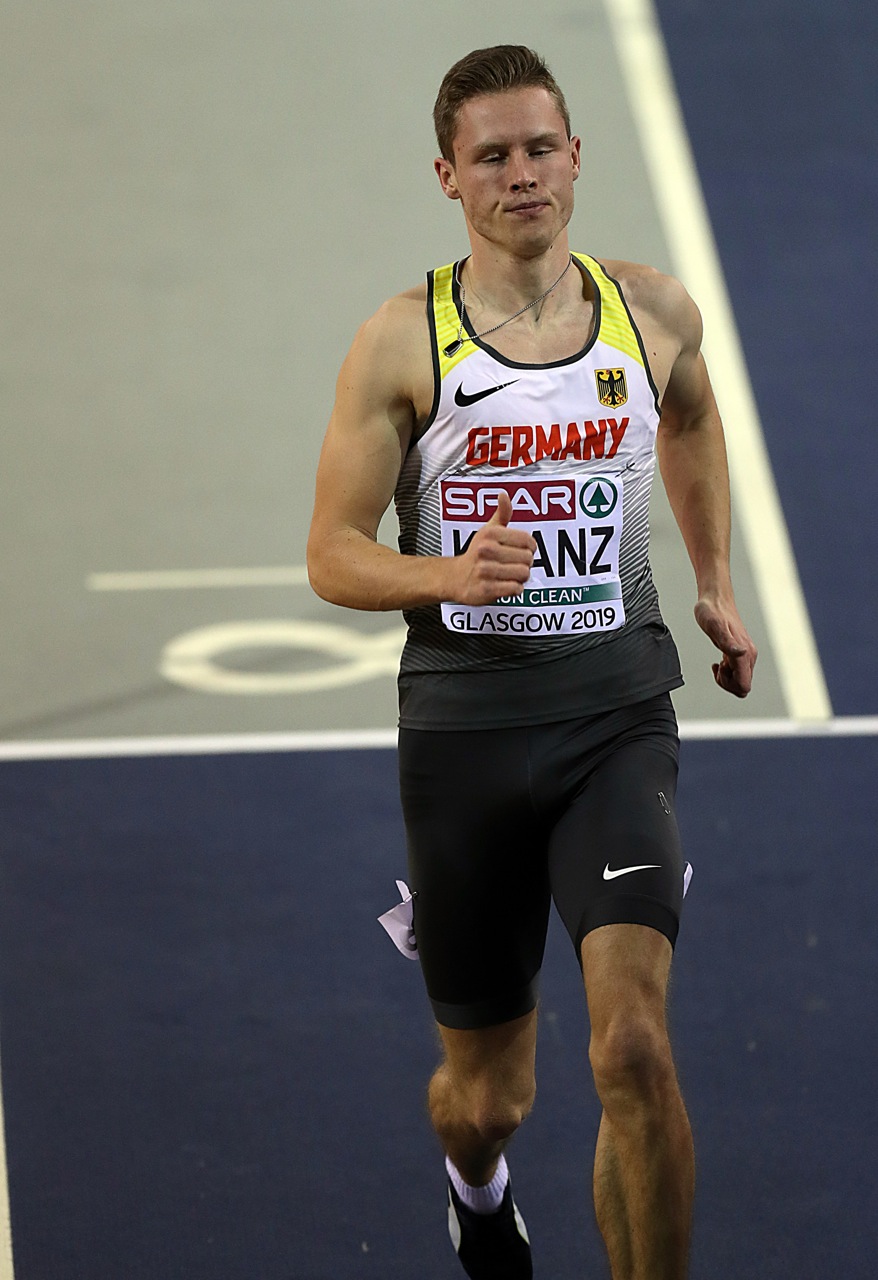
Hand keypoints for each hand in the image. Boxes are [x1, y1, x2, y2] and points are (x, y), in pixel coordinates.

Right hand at [449, 490, 535, 604]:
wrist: (455, 578)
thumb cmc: (476, 553)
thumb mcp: (488, 530)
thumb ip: (502, 513)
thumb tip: (504, 495)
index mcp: (490, 534)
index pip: (528, 540)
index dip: (530, 547)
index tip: (522, 550)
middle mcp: (486, 550)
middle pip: (528, 558)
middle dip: (525, 563)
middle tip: (514, 564)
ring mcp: (485, 570)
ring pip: (524, 574)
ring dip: (521, 577)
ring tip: (510, 574)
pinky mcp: (486, 589)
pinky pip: (515, 589)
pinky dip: (515, 588)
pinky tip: (505, 584)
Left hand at [694, 595, 756, 697]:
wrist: (715, 598)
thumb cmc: (712, 611)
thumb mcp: (715, 626)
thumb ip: (728, 642)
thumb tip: (741, 653)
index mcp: (745, 653)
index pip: (744, 686)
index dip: (729, 685)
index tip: (720, 670)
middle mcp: (748, 655)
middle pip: (742, 686)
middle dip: (727, 682)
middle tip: (717, 666)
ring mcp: (744, 654)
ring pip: (739, 680)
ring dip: (726, 677)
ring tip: (717, 663)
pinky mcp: (739, 652)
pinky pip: (736, 672)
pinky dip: (726, 671)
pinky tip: (718, 661)